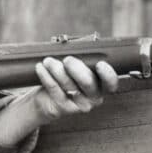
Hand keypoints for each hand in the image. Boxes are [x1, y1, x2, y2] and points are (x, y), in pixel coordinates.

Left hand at [0, 56, 120, 150]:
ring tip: (49, 61)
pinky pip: (53, 93)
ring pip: (70, 89)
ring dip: (59, 73)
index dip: (108, 75)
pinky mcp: (58, 109)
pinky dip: (46, 78)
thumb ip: (79, 62)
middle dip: (78, 70)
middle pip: (89, 86)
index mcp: (99, 89)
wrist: (40, 103)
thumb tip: (81, 42)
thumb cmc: (59, 81)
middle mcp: (90, 101)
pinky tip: (41, 67)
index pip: (111, 84)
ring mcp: (74, 107)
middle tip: (67, 60)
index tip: (101, 64)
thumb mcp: (71, 72)